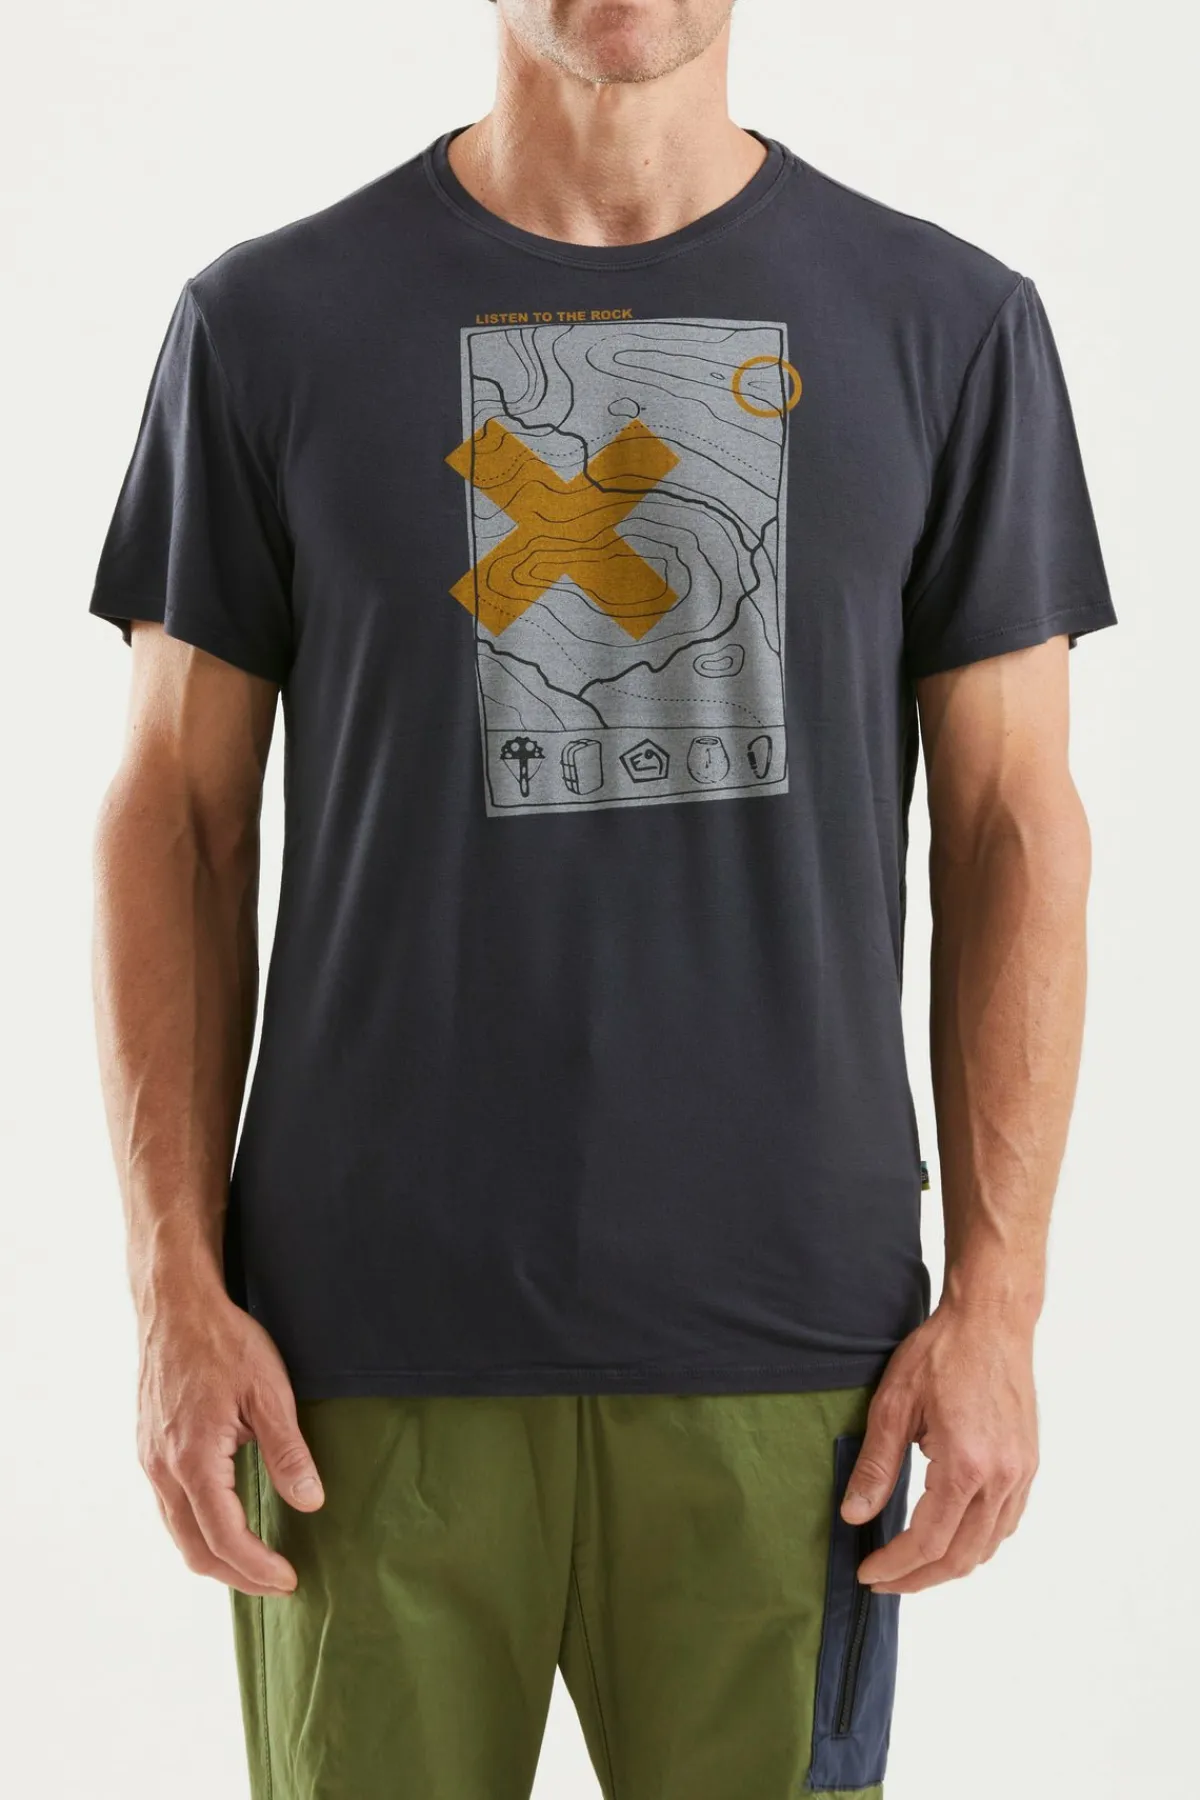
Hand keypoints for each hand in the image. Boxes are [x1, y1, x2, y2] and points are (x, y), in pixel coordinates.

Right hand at [137, 1282, 323, 1595]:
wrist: (176, 1306)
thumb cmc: (224, 1341)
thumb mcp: (270, 1392)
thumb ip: (288, 1452)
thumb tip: (310, 1502)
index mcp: (192, 1459)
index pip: (225, 1537)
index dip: (258, 1567)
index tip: (289, 1579)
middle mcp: (162, 1468)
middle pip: (195, 1549)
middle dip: (237, 1575)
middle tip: (277, 1583)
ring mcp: (150, 1460)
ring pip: (178, 1532)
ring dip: (216, 1556)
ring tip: (256, 1563)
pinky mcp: (149, 1449)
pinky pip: (170, 1507)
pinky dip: (198, 1529)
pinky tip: (226, 1523)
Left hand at [842, 1299, 1038, 1593]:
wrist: (992, 1321)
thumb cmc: (941, 1352)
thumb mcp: (894, 1403)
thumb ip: (876, 1464)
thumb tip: (854, 1516)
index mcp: (966, 1465)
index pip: (929, 1541)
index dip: (896, 1565)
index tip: (867, 1573)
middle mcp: (1001, 1477)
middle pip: (961, 1557)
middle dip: (919, 1577)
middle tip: (883, 1581)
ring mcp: (1021, 1473)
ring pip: (988, 1547)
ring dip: (949, 1565)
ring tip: (910, 1565)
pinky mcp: (1028, 1464)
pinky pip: (1005, 1524)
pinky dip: (977, 1543)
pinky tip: (950, 1537)